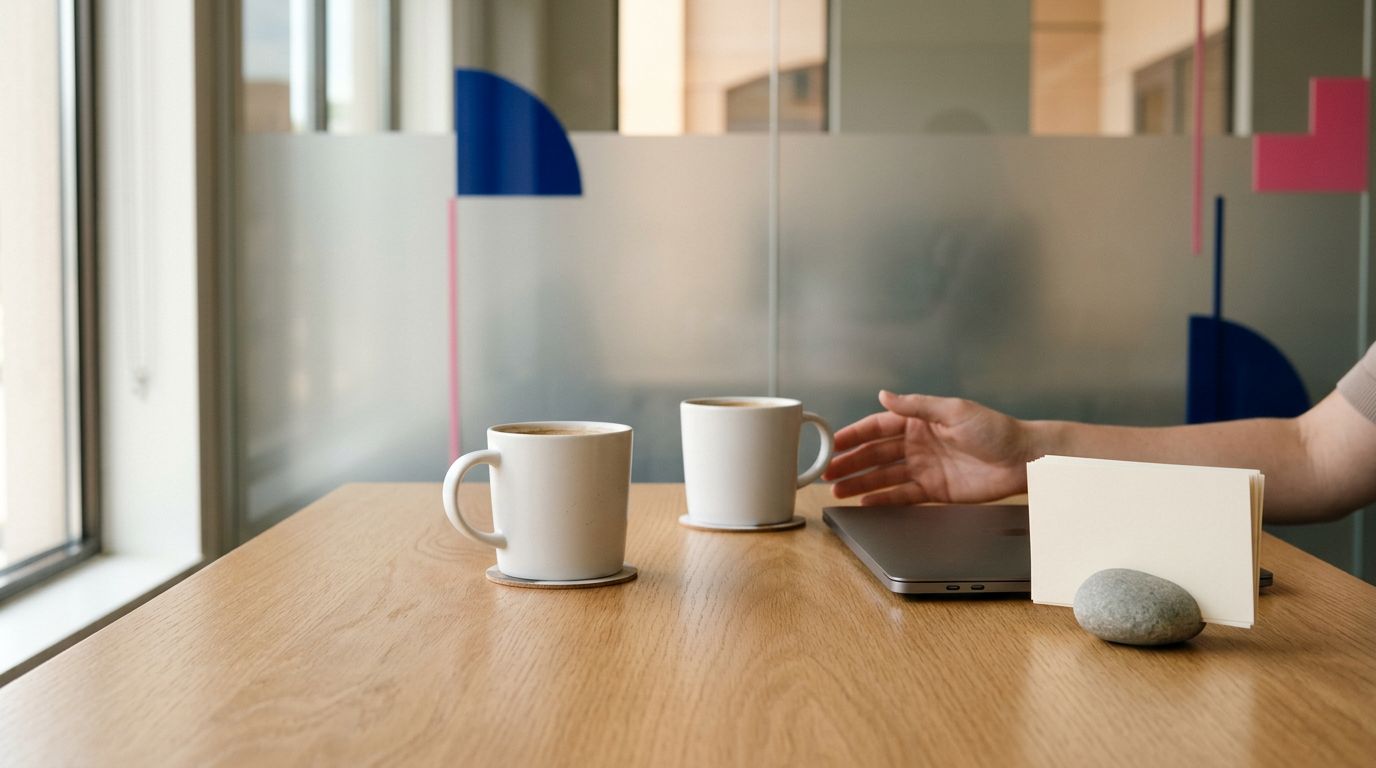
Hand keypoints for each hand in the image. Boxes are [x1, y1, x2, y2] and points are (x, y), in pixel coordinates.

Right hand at [822, 390, 1034, 504]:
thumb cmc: (995, 429)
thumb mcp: (954, 410)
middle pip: (876, 454)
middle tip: (828, 473)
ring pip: (884, 476)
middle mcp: (918, 444)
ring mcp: (925, 468)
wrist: (1024, 460)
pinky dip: (883, 500)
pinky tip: (865, 503)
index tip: (834, 444)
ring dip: (861, 483)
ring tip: (838, 492)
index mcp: (920, 421)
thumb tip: (884, 396)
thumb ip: (917, 406)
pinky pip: (902, 496)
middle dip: (851, 463)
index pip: (878, 427)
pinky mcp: (935, 490)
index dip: (854, 435)